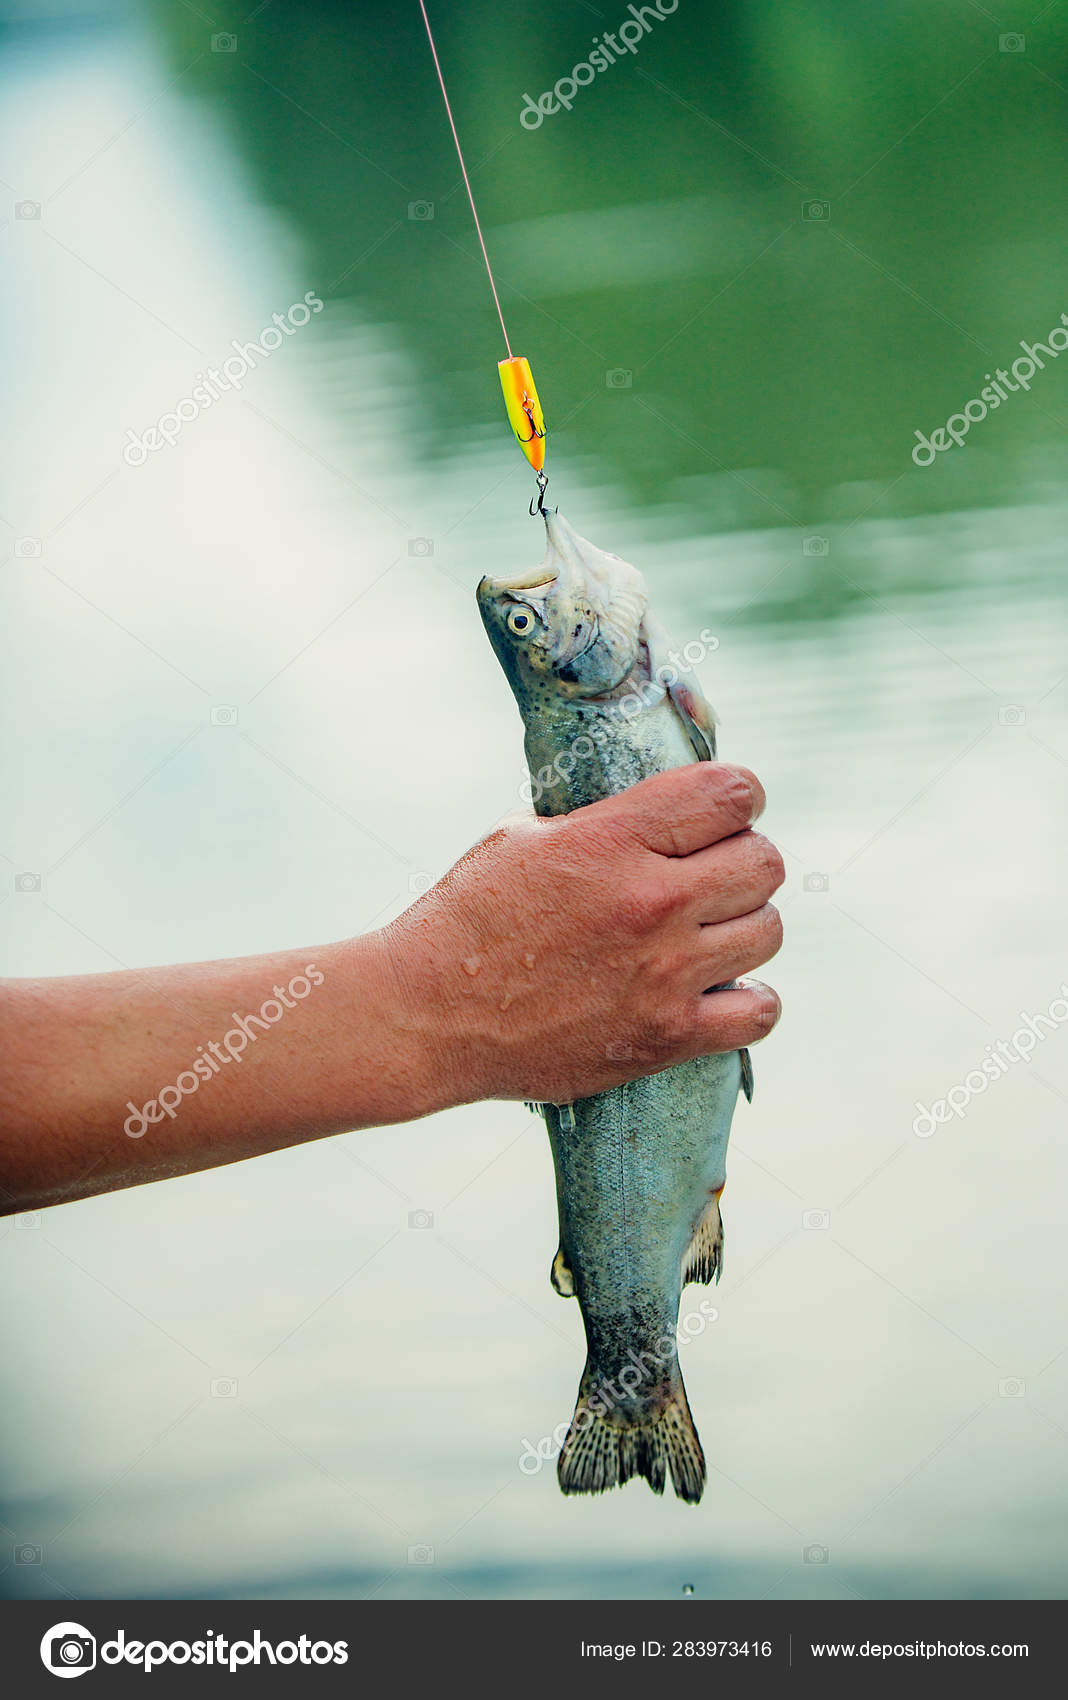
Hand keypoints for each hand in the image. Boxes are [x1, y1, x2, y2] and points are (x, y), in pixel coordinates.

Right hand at [378, 762, 783, 1107]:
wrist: (425, 1017)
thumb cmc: (465, 919)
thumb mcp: (522, 836)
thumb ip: (603, 821)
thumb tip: (659, 814)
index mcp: (613, 840)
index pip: (732, 793)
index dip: (740, 796)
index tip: (725, 811)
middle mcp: (651, 902)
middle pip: (765, 862)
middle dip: (743, 860)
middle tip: (710, 875)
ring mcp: (663, 973)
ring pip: (768, 931)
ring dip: (744, 926)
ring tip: (707, 934)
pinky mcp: (664, 1036)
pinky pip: (759, 1013)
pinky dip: (748, 1001)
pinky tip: (717, 991)